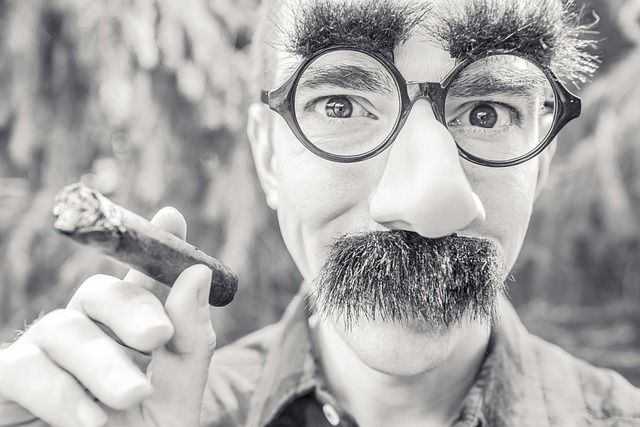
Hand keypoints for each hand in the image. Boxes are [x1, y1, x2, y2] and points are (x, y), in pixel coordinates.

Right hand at [0, 208, 216, 426]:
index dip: (151, 246)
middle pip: (99, 293)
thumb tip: (194, 273)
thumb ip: (187, 342)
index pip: (139, 283)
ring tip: (131, 400)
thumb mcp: (175, 402)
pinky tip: (89, 419)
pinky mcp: (6, 387)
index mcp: (127, 337)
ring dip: (101, 363)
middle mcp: (84, 338)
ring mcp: (42, 358)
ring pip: (64, 329)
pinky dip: (59, 392)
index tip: (173, 216)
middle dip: (130, 309)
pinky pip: (22, 370)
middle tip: (157, 339)